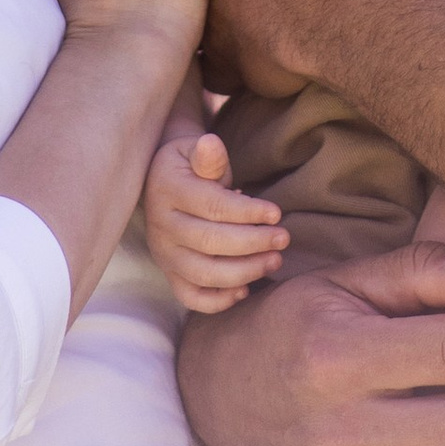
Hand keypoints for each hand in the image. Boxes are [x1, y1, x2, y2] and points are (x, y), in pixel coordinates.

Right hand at [143, 125, 286, 312]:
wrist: (161, 183)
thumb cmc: (189, 165)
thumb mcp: (194, 150)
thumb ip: (208, 155)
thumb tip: (211, 144)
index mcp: (167, 190)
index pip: (212, 207)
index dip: (247, 212)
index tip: (276, 213)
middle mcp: (161, 226)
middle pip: (210, 243)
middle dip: (253, 243)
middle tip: (283, 239)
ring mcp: (163, 254)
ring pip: (203, 274)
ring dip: (244, 272)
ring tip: (274, 261)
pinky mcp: (169, 274)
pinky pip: (191, 297)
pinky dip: (218, 300)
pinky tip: (245, 289)